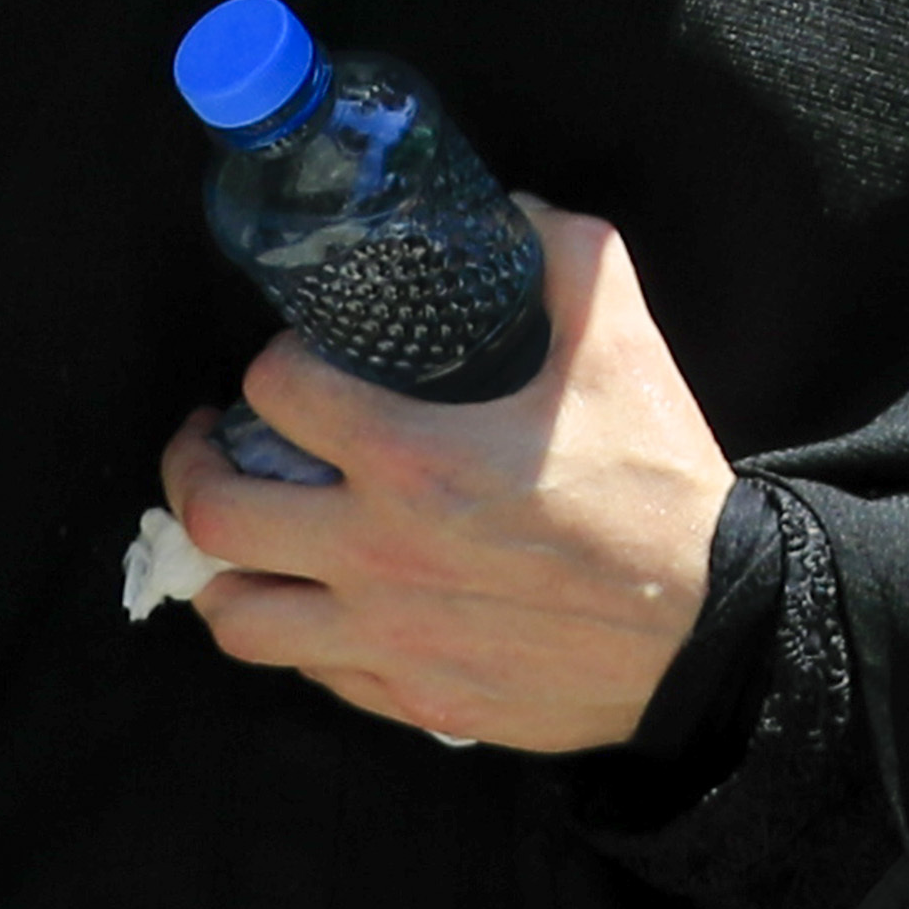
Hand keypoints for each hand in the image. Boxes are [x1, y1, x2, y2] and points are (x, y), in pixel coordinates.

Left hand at [153, 205, 740, 757]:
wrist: (715, 626)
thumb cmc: (661, 486)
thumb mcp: (625, 348)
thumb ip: (564, 261)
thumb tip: (510, 213)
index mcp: (415, 459)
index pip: (274, 393)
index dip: (273, 365)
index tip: (294, 364)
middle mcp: (378, 552)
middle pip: (213, 513)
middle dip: (193, 468)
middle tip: (215, 445)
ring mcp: (387, 634)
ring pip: (234, 612)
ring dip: (224, 571)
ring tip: (244, 542)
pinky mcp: (412, 694)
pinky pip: (311, 669)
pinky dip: (301, 632)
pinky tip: (325, 602)